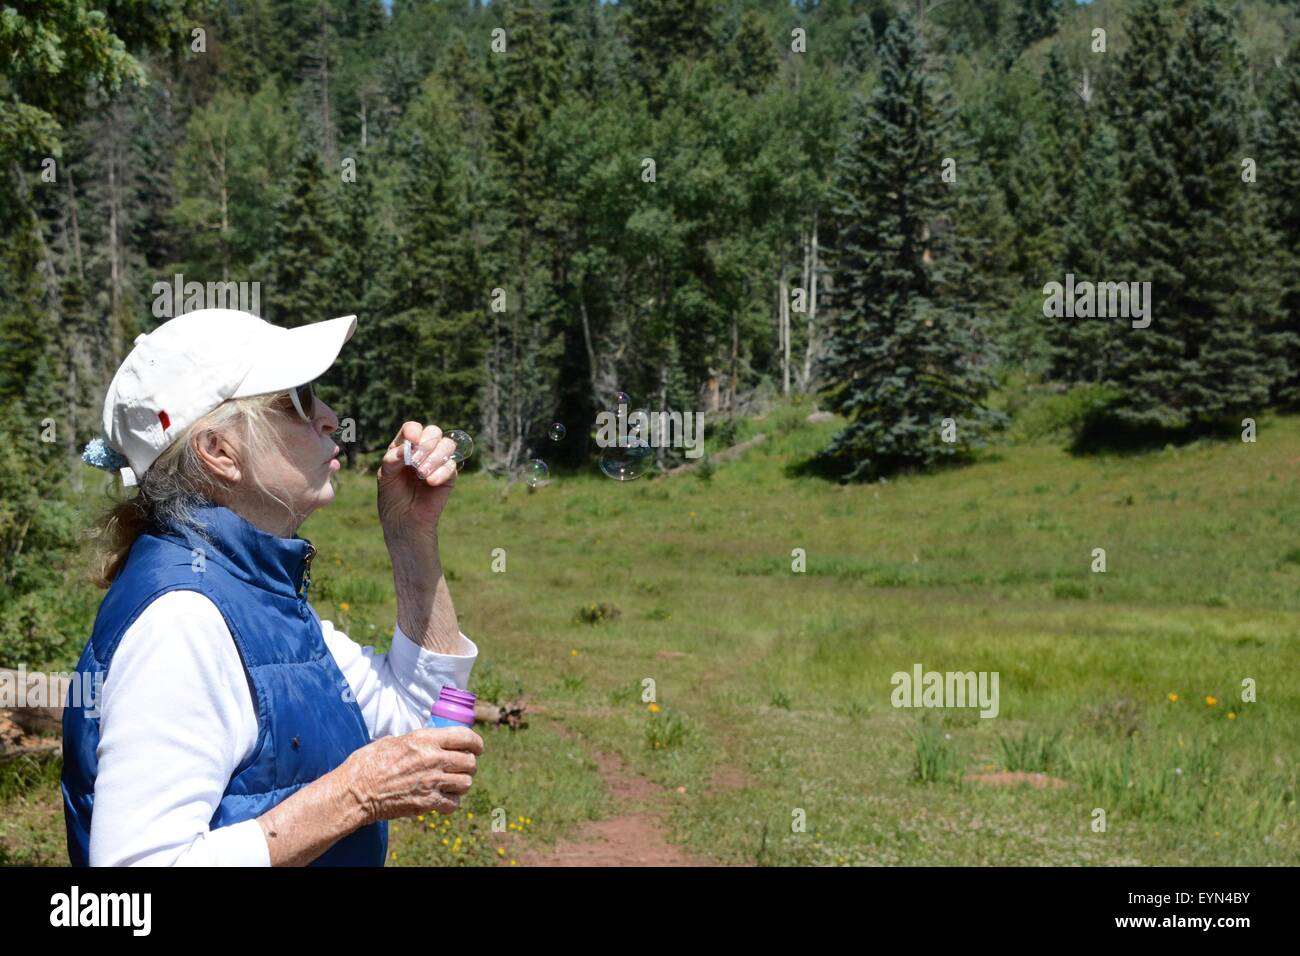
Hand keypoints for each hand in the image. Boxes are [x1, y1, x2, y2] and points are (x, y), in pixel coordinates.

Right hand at [344, 726, 483, 823]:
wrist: (355, 792)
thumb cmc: (368, 764)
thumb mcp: (393, 741)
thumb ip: (416, 741)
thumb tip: (428, 741)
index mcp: (424, 739)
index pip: (465, 736)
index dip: (476, 742)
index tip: (477, 747)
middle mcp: (433, 759)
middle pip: (470, 762)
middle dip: (469, 764)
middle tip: (461, 767)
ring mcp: (432, 782)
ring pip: (466, 783)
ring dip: (461, 783)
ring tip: (451, 783)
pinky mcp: (427, 803)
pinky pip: (454, 803)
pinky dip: (451, 802)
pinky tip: (442, 798)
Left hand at [377, 422, 458, 540]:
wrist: (404, 520)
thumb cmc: (392, 496)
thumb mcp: (385, 477)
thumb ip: (392, 460)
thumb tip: (404, 449)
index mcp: (405, 446)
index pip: (412, 428)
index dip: (414, 430)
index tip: (411, 440)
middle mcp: (423, 450)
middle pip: (433, 432)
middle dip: (426, 444)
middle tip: (415, 462)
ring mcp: (437, 461)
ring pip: (447, 445)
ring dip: (435, 457)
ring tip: (422, 474)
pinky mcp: (449, 475)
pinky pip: (452, 465)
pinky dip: (442, 472)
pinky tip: (431, 482)